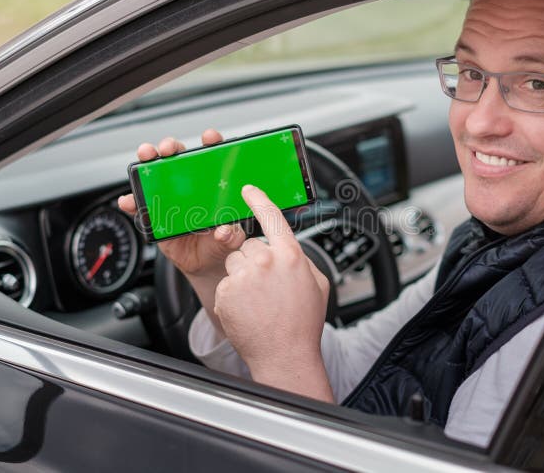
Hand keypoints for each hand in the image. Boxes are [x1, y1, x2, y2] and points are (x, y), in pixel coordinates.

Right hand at [118, 129, 245, 334]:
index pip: (214, 157)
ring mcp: (170, 198)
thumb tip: (224, 231)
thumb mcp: (231, 241)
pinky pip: (141, 205)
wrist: (205, 265)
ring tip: (145, 158)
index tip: (209, 138)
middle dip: (172, 147)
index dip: (212, 143)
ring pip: (157, 174)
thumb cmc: (221, 244)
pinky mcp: (156, 214)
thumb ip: (231, 235)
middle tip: (168, 149)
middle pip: (179, 158)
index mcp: (214, 185)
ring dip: (148, 162)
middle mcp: (191, 186)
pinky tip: (128, 200)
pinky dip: (132, 202)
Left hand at [214, 185, 333, 401]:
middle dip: (256, 260)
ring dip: (242, 276)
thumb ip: (301, 259)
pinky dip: (233, 295)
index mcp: (290, 255)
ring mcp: (243, 277)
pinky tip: (247, 310)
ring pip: (235, 262)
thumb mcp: (317, 284)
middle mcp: (265, 262)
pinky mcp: (226, 293)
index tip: (248, 189)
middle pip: (250, 245)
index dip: (259, 199)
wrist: (284, 355)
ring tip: (257, 300)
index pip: (272, 216)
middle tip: (267, 286)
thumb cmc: (303, 323)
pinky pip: (226, 283)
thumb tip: (288, 249)